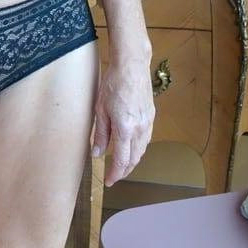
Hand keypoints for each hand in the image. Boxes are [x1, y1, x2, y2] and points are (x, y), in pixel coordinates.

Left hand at [91, 57, 154, 186]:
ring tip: (122, 165)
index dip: (115, 173)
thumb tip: (97, 154)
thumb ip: (100, 133)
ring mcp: (148, 123)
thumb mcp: (100, 108)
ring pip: (142, 150)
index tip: (109, 181)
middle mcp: (139, 129)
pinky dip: (139, 149)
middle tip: (115, 176)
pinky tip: (132, 148)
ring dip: (133, 161)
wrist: (132, 65)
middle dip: (124, 170)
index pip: (121, 160)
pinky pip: (146, 139)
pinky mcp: (151, 116)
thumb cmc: (113, 83)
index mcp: (125, 128)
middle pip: (134, 159)